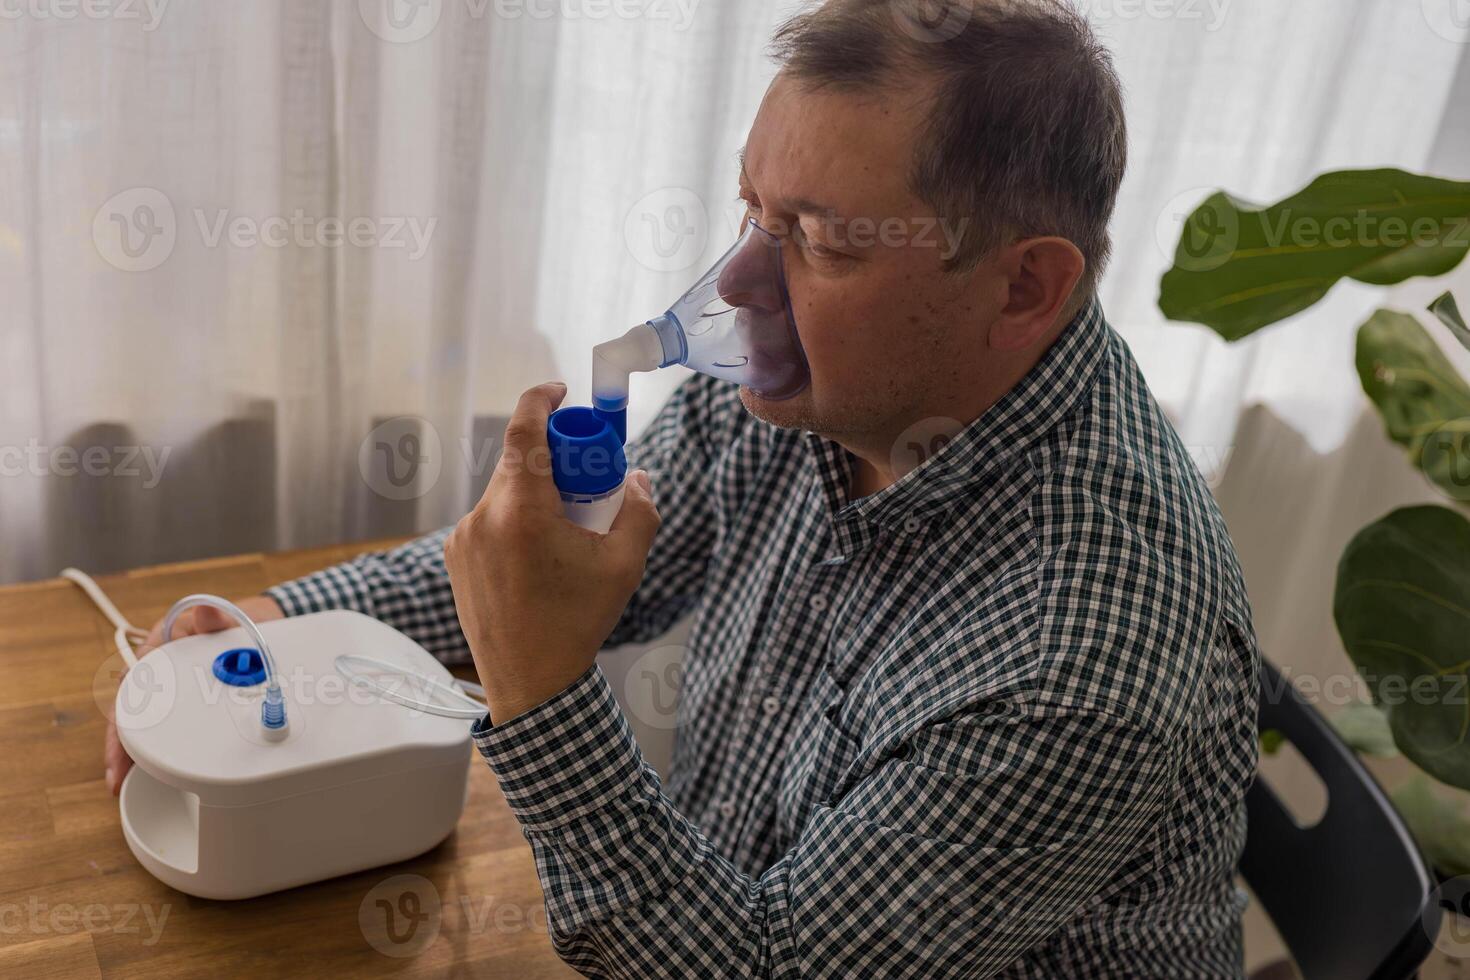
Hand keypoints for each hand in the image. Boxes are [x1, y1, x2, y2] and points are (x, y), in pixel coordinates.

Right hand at [104, 594, 283, 794]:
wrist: (254, 626)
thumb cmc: (233, 622)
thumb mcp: (225, 619)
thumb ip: (215, 619)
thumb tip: (207, 611)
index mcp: (158, 644)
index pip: (130, 683)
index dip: (120, 715)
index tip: (117, 741)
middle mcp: (157, 668)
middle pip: (131, 710)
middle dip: (121, 744)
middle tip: (118, 776)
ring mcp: (169, 687)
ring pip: (146, 722)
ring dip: (136, 751)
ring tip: (127, 781)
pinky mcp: (185, 701)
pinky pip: (168, 725)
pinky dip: (162, 747)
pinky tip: (154, 771)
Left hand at [444, 381, 660, 724]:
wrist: (531, 684)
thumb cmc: (577, 624)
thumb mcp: (624, 565)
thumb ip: (639, 510)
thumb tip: (639, 477)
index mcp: (523, 511)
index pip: (523, 430)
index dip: (542, 399)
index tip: (562, 392)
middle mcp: (484, 516)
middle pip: (520, 463)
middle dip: (555, 463)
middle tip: (587, 484)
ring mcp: (463, 537)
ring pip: (505, 493)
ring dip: (536, 497)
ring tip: (565, 538)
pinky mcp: (455, 556)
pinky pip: (490, 520)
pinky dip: (517, 522)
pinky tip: (538, 560)